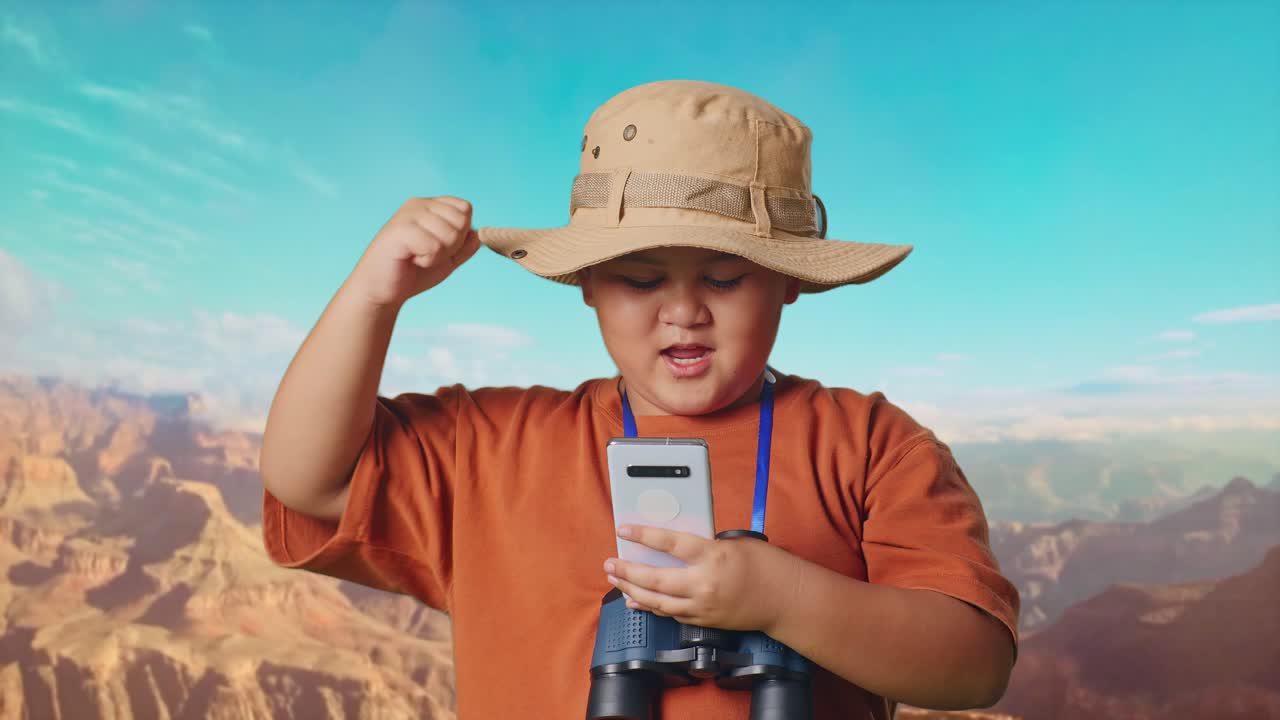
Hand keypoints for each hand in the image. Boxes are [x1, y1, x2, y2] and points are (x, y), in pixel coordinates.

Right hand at [347, 196, 480, 307]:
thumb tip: (478, 234)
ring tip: (418, 256)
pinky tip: (411, 259)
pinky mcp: (399, 230)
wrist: (381, 290)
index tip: (439, 247)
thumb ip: (465, 247)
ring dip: (439, 255)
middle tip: (427, 254)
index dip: (461, 234)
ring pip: (450, 234)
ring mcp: (408, 215)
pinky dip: (427, 260)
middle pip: (461, 220)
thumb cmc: (412, 273)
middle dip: (452, 246)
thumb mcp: (447, 260)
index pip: (465, 209)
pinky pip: (434, 246)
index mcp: (430, 206)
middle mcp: (419, 204)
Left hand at [602, 525, 803, 632]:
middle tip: (610, 563)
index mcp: (712, 556)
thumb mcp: (733, 542)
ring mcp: (703, 606)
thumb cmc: (765, 565)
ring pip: (657, 601)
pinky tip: (637, 600)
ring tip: (616, 580)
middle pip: (655, 579)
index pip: (669, 543)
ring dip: (632, 590)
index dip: (643, 535)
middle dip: (627, 571)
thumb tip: (675, 545)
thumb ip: (704, 544)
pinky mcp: (704, 620)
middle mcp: (704, 583)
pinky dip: (650, 606)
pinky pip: (670, 613)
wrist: (785, 599)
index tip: (624, 529)